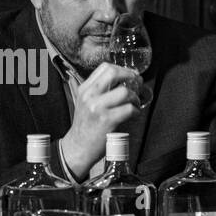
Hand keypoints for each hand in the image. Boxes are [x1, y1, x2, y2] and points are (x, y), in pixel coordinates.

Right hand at [60, 62, 143, 180]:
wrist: (78, 147)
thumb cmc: (86, 126)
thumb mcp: (86, 103)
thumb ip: (101, 91)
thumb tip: (126, 81)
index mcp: (85, 89)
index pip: (105, 67)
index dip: (122, 69)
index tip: (129, 76)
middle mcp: (89, 96)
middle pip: (114, 73)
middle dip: (131, 77)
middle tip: (137, 84)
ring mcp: (97, 108)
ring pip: (125, 92)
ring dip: (135, 97)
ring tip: (134, 103)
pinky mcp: (107, 120)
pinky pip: (129, 109)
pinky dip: (136, 111)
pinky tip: (133, 114)